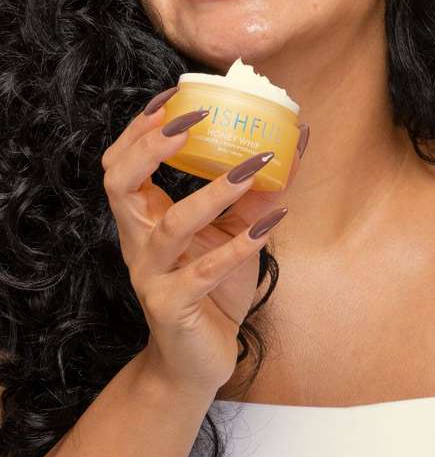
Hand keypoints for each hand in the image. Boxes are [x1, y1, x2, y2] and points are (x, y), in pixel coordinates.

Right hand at [100, 91, 304, 393]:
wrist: (198, 360)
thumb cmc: (212, 287)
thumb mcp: (234, 231)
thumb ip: (254, 193)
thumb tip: (294, 145)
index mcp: (143, 217)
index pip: (121, 163)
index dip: (140, 128)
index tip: (173, 95)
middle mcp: (137, 241)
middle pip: (119, 182)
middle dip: (151, 146)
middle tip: (193, 121)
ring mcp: (151, 276)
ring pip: (171, 226)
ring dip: (215, 192)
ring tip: (255, 166)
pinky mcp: (172, 307)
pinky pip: (205, 272)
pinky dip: (241, 245)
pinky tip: (272, 224)